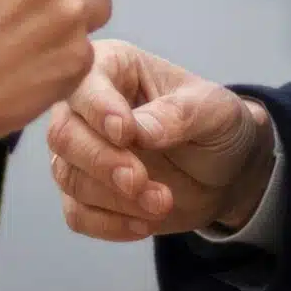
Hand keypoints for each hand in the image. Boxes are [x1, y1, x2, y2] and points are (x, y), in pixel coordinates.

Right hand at [45, 39, 274, 240]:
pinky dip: (109, 224)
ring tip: (162, 202)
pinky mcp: (86, 194)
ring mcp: (80, 152)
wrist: (227, 171)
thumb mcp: (213, 110)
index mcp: (112, 67)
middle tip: (141, 181)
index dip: (99, 109)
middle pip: (64, 135)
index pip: (85, 83)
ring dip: (115, 198)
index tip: (126, 133)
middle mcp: (85, 107)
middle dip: (103, 162)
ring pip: (68, 176)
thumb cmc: (215, 124)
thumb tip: (138, 131)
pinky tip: (145, 224)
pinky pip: (78, 213)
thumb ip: (177, 114)